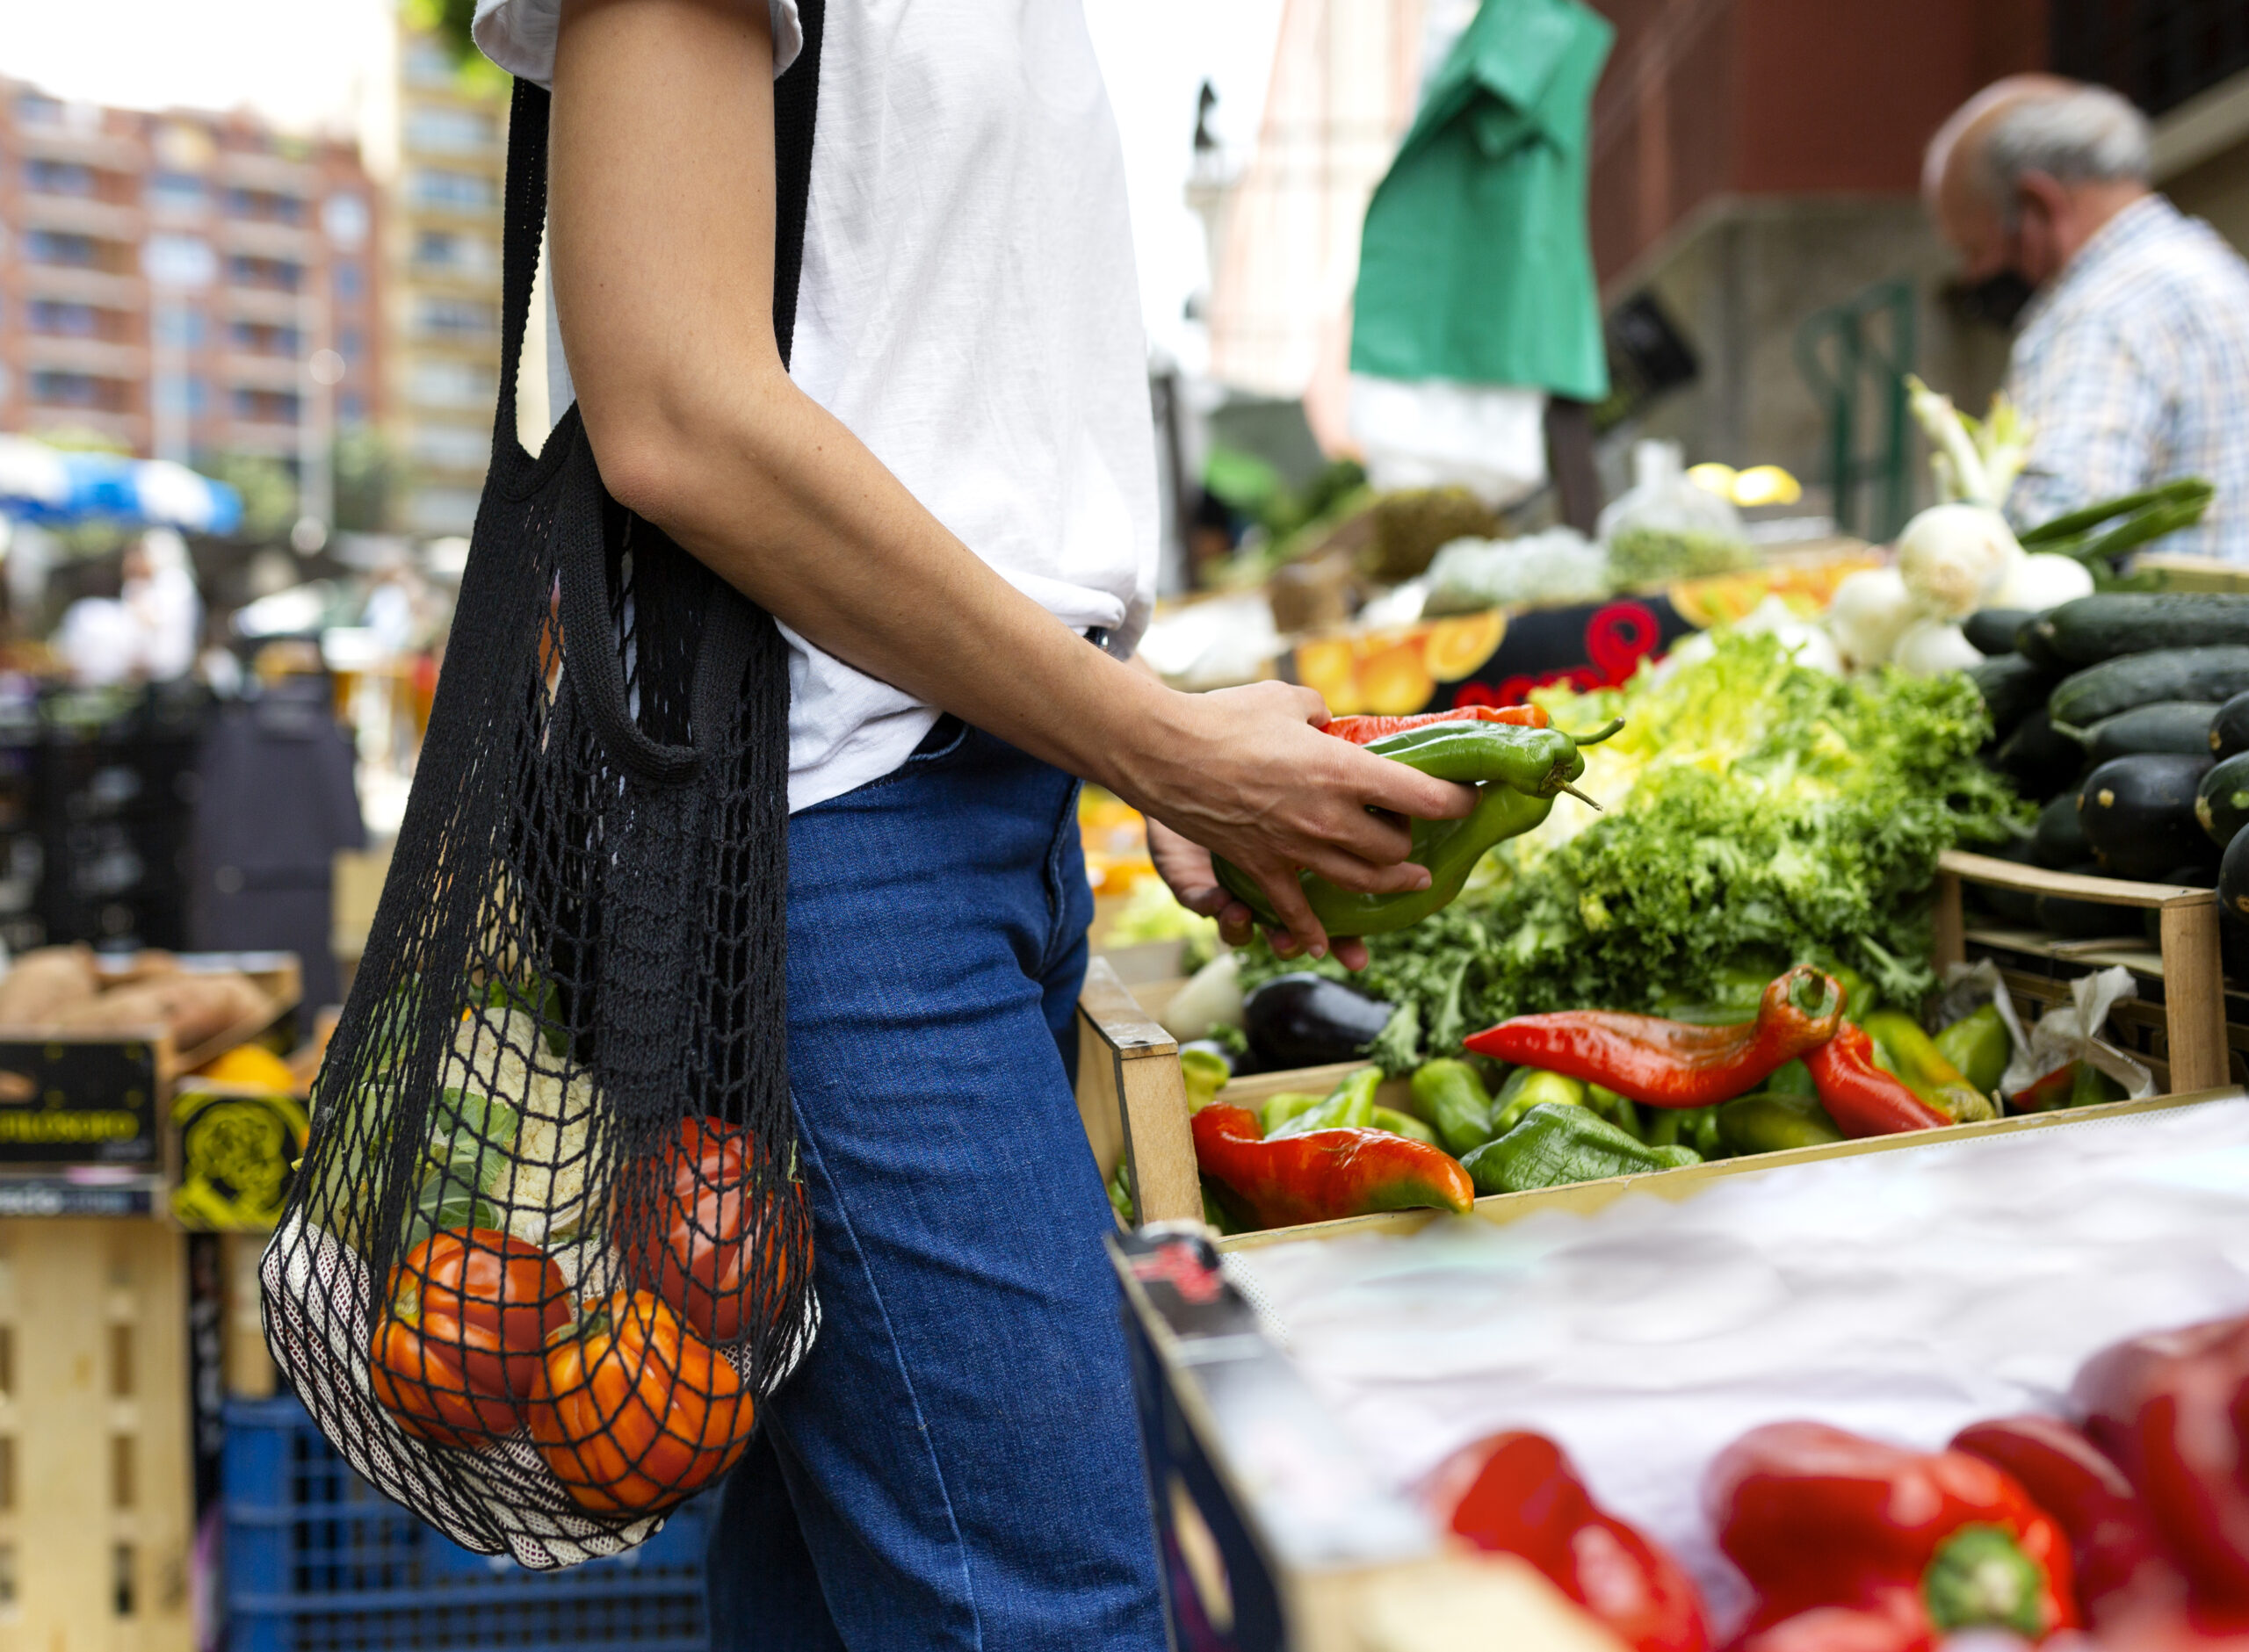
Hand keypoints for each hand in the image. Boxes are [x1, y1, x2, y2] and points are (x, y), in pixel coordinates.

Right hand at [1117, 680, 1474, 963]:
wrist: (1165, 752)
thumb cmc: (1226, 717)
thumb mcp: (1287, 700)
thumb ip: (1318, 714)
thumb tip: (1327, 722)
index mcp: (1344, 771)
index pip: (1424, 797)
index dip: (1457, 802)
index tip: (1469, 799)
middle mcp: (1329, 817)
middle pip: (1394, 849)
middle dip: (1412, 844)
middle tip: (1417, 833)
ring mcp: (1296, 849)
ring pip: (1360, 882)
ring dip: (1389, 885)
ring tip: (1409, 881)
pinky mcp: (1262, 868)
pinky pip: (1294, 912)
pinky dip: (1310, 932)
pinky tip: (1325, 944)